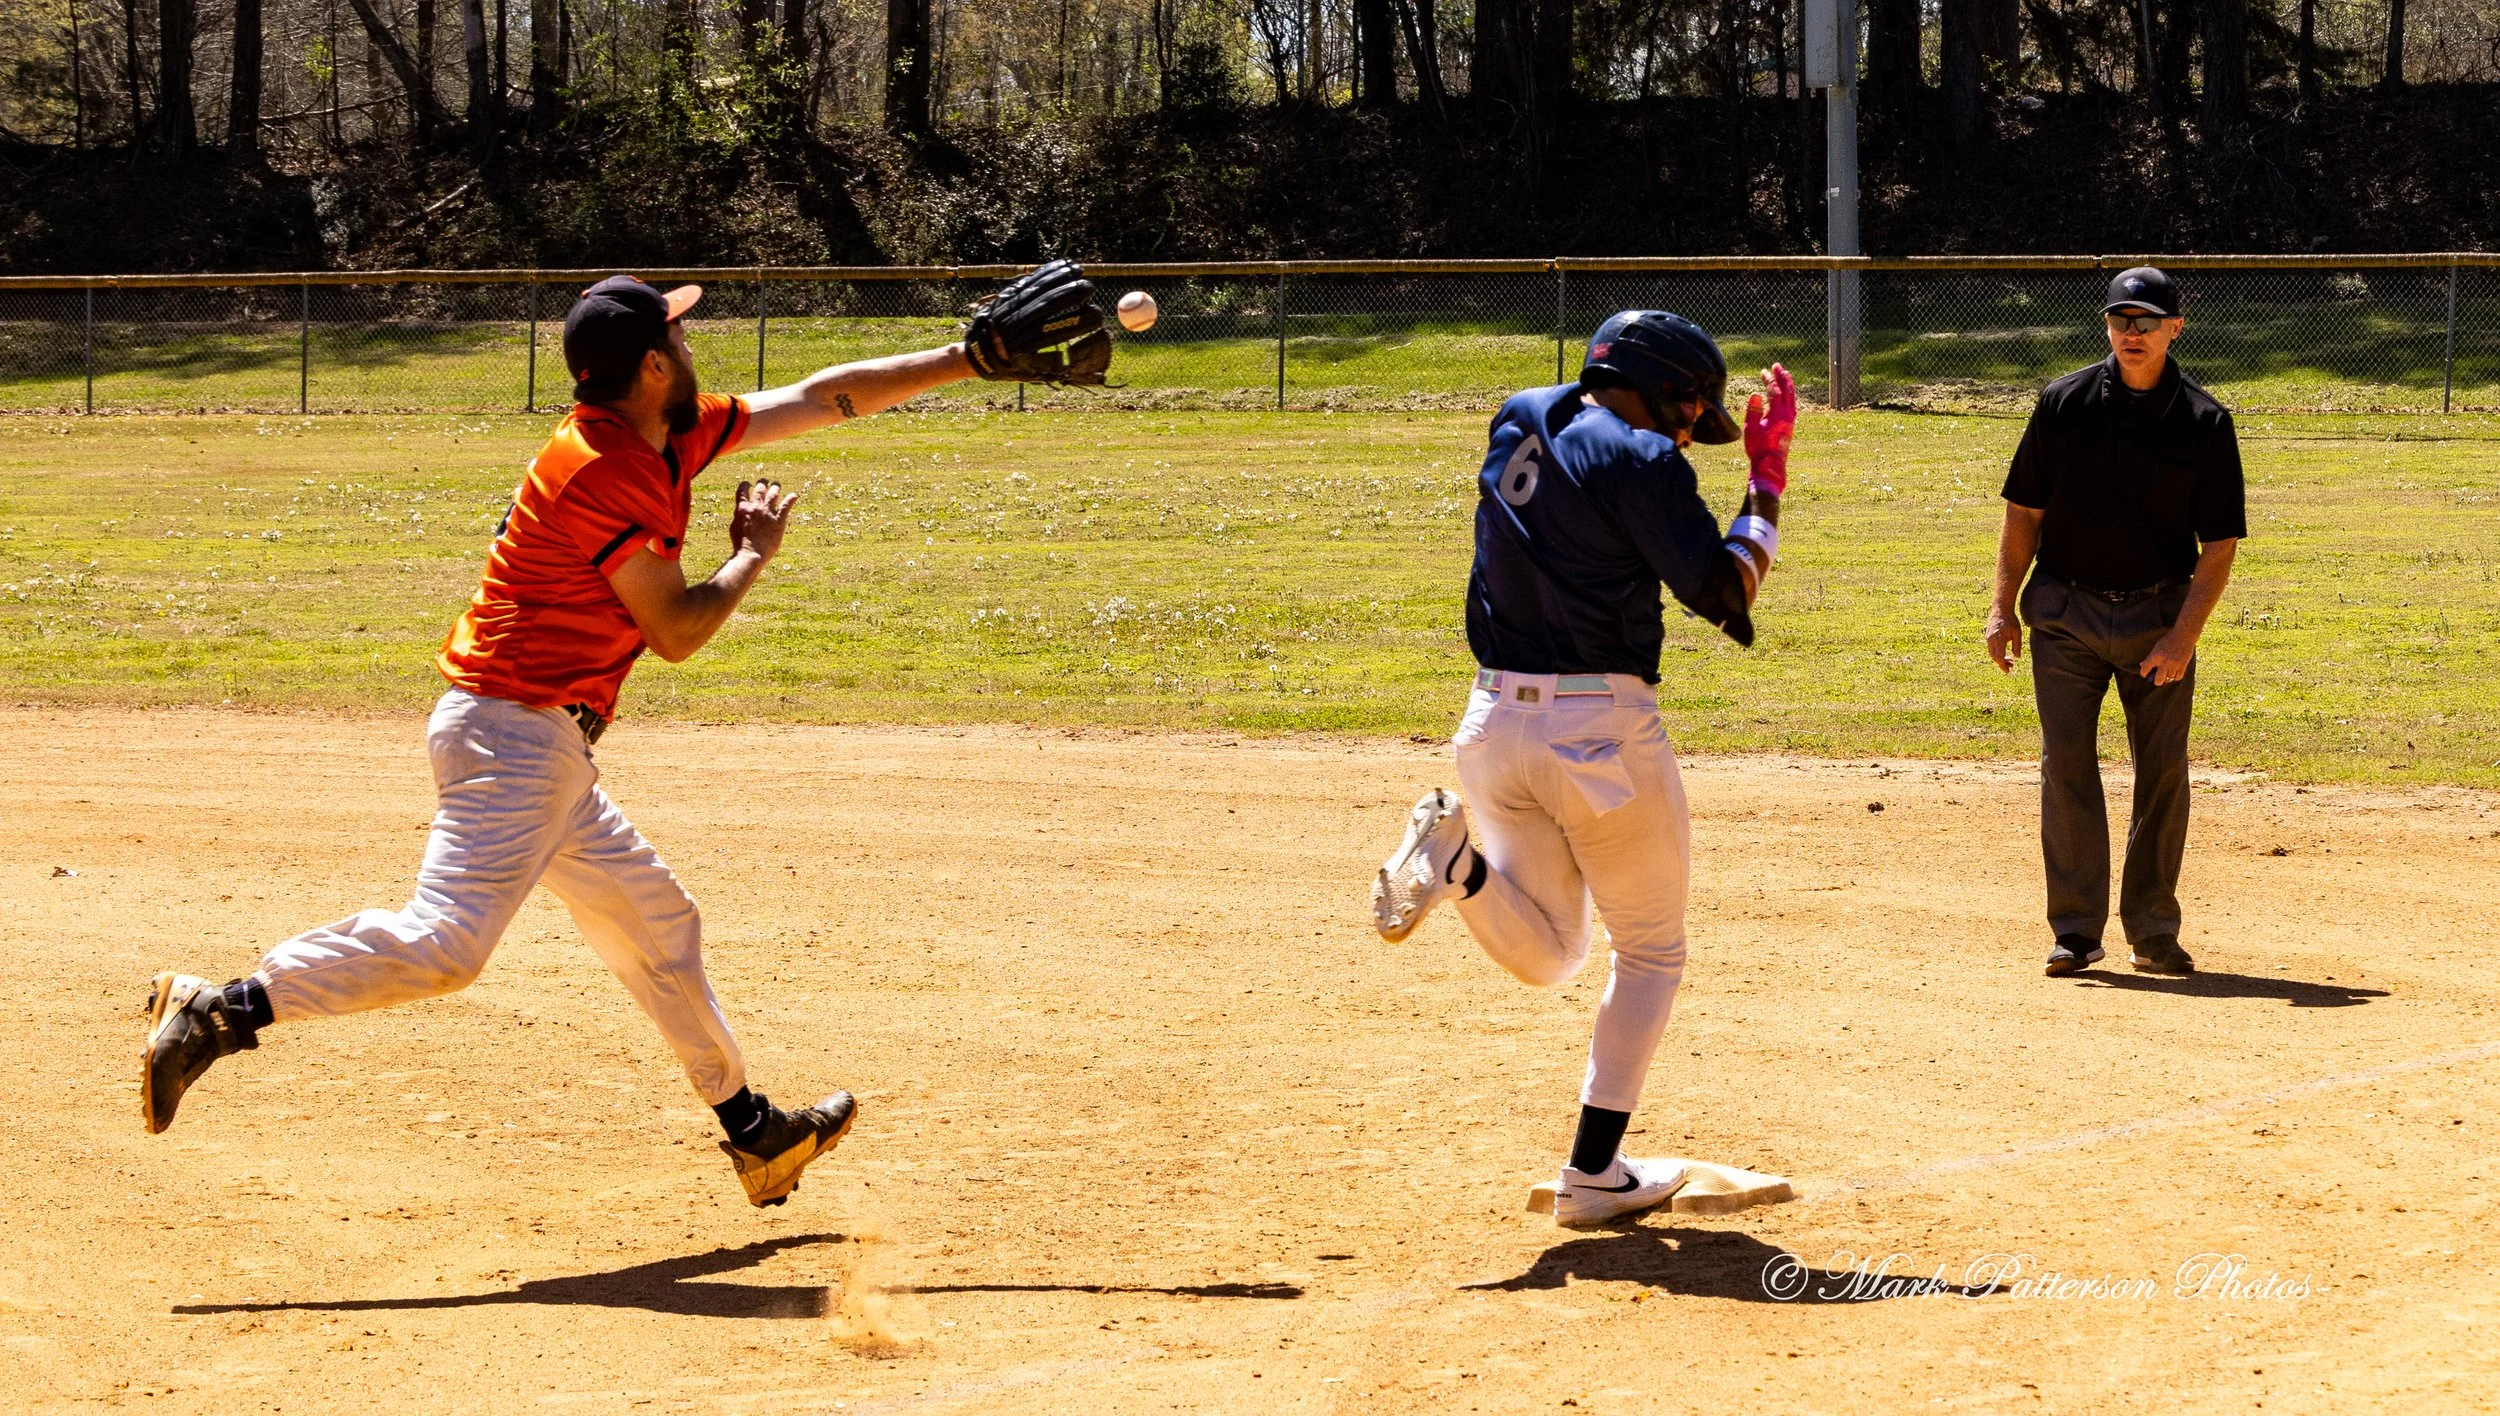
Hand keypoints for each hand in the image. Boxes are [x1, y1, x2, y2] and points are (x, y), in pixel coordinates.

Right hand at [728, 479, 798, 561]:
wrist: (751, 553)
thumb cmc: (741, 544)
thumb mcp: (735, 527)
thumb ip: (739, 516)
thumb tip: (741, 511)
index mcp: (742, 508)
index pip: (743, 490)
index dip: (745, 485)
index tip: (748, 484)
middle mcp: (755, 507)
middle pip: (760, 489)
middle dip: (762, 484)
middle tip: (764, 482)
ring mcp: (768, 512)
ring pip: (773, 494)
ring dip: (775, 487)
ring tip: (777, 485)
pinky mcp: (779, 520)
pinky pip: (786, 506)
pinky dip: (791, 499)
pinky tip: (794, 496)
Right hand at [1743, 362, 1796, 497]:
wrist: (1770, 465)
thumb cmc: (1758, 449)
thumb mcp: (1751, 430)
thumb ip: (1753, 411)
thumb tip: (1756, 394)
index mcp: (1777, 414)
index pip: (1774, 391)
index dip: (1769, 380)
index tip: (1763, 371)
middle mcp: (1787, 415)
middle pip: (1787, 390)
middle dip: (1782, 376)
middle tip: (1776, 366)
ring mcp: (1791, 419)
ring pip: (1792, 396)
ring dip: (1788, 384)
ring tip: (1784, 374)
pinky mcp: (1790, 423)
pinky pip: (1792, 403)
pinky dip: (1790, 394)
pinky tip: (1786, 393)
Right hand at [1985, 606, 2022, 671]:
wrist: (2000, 609)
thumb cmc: (2011, 620)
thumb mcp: (2017, 633)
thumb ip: (2017, 645)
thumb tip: (2017, 657)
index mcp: (1999, 639)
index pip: (1999, 656)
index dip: (2003, 665)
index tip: (2008, 670)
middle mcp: (1991, 640)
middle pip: (1994, 657)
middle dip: (2002, 663)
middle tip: (2011, 666)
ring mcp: (1988, 638)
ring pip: (1992, 653)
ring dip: (1999, 659)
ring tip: (2009, 660)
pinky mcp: (1988, 636)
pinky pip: (1991, 648)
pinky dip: (1997, 653)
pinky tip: (2004, 653)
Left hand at [2138, 629, 2195, 685]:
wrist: (2184, 635)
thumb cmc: (2168, 639)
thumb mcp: (2157, 647)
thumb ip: (2150, 657)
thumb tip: (2142, 665)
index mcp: (2155, 656)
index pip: (2145, 669)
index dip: (2143, 673)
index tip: (2144, 674)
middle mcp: (2164, 662)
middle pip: (2158, 680)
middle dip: (2156, 681)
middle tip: (2156, 679)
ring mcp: (2174, 664)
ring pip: (2169, 679)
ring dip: (2166, 678)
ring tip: (2165, 676)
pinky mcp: (2183, 665)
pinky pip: (2178, 677)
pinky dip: (2175, 677)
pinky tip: (2173, 674)